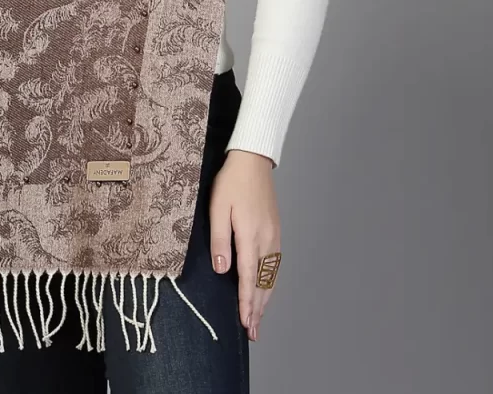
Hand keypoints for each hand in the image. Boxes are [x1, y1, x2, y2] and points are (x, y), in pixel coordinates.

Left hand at [208, 148, 280, 341]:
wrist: (253, 160)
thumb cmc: (231, 182)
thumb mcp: (218, 207)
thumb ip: (220, 239)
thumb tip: (222, 269)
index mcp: (251, 236)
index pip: (247, 277)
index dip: (245, 302)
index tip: (244, 323)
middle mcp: (266, 240)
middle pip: (262, 282)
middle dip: (256, 309)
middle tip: (251, 332)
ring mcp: (274, 236)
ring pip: (271, 276)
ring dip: (264, 299)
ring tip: (257, 319)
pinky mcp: (275, 231)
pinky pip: (274, 265)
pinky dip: (270, 283)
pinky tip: (265, 290)